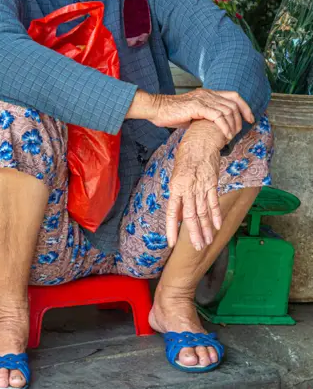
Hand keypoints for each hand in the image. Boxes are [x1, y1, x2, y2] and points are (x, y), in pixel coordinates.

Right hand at [152, 89, 252, 140]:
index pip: (234, 96)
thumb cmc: (172, 113)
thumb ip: (206, 116)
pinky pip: (218, 116)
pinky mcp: (197, 107)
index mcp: (208, 93)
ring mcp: (202, 99)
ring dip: (233, 125)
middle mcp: (207, 94)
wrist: (157, 109)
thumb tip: (216, 128)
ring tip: (231, 136)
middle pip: (234, 103)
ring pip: (228, 110)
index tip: (249, 119)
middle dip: (241, 118)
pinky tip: (225, 136)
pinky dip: (224, 127)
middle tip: (240, 131)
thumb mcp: (193, 113)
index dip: (244, 107)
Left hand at [166, 121, 224, 249]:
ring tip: (206, 242)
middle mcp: (187, 188)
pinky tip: (217, 226)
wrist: (200, 140)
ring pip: (203, 212)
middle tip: (197, 248)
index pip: (172, 213)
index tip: (171, 243)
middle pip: (190, 216)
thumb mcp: (176, 174)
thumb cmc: (185, 156)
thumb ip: (178, 194)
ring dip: (206, 229)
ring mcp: (200, 186)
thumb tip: (178, 214)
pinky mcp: (212, 183)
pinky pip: (214, 202)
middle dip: (194, 234)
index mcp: (175, 187)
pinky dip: (216, 215)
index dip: (171, 229)